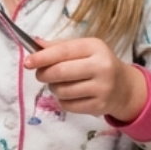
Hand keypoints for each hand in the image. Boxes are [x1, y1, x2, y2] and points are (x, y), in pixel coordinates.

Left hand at [26, 37, 146, 120]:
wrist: (124, 87)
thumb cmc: (97, 64)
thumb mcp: (83, 49)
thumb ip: (59, 47)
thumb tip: (34, 43)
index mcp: (95, 47)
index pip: (63, 52)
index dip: (42, 57)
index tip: (27, 62)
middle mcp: (101, 66)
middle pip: (60, 72)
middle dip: (43, 74)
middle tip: (40, 74)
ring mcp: (102, 88)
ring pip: (62, 90)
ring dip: (53, 88)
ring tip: (59, 84)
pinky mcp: (99, 106)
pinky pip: (68, 105)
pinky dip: (62, 100)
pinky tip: (71, 94)